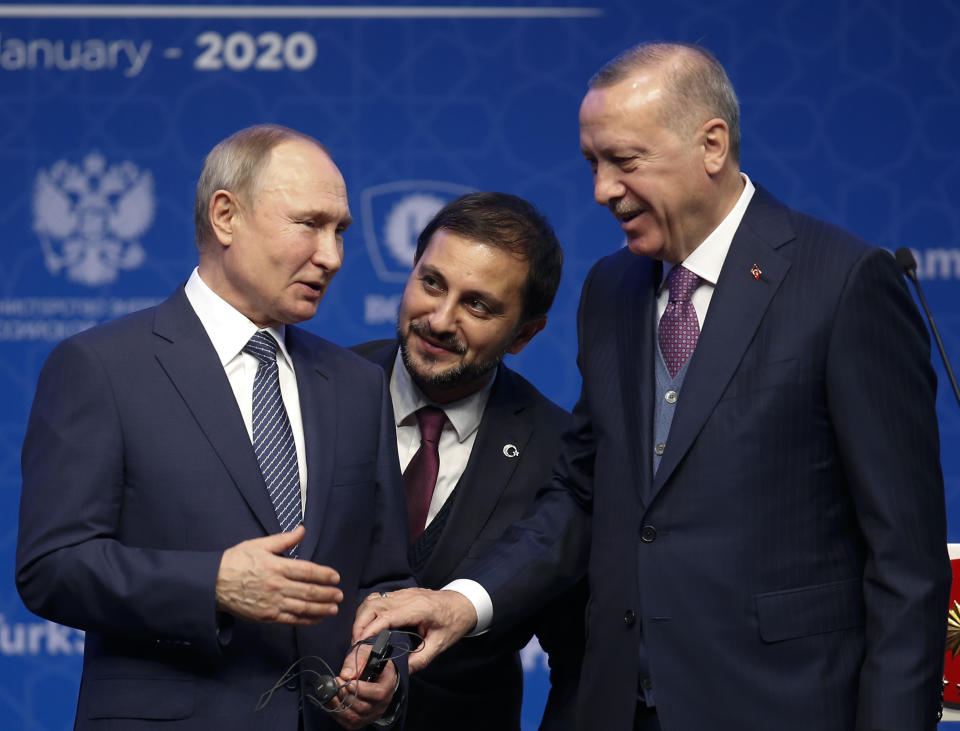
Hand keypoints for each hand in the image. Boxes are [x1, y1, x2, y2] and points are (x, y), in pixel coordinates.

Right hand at [215, 525, 341, 623]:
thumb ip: (283, 540)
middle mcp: (276, 586)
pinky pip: (290, 620)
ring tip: (334, 608)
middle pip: (308, 591)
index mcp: (276, 566)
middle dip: (327, 594)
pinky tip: (317, 619)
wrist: (212, 583)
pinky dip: (306, 620)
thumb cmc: (236, 561)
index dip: (324, 574)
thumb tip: (302, 529)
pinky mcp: (266, 616)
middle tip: (340, 595)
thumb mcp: (259, 545)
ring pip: (302, 608)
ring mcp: (272, 603)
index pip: (307, 571)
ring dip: (321, 609)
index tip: (336, 577)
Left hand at [328, 643, 398, 728]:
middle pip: (364, 708)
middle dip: (346, 696)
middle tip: (336, 682)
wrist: (369, 667)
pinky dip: (338, 714)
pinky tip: (333, 702)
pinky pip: (350, 723)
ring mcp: (373, 712)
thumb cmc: (369, 660)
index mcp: (389, 684)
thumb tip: (346, 675)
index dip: (361, 690)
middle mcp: (384, 702)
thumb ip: (357, 661)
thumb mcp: (365, 653)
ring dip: (340, 706)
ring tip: (332, 692)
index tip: (348, 682)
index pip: (378, 694)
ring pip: (355, 717)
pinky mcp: (363, 719)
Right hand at [352, 587, 475, 672]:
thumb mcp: (440, 644)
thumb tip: (401, 672)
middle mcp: (407, 597)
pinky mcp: (400, 594)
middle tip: (355, 644)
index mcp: (419, 608)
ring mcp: (403, 593)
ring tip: (358, 637)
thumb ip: (421, 659)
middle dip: (360, 623)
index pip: (387, 616)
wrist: (464, 603)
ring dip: (361, 617)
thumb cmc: (454, 622)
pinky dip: (368, 611)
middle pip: (374, 605)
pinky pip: (378, 599)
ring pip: (373, 600)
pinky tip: (367, 625)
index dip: (371, 629)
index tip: (360, 644)